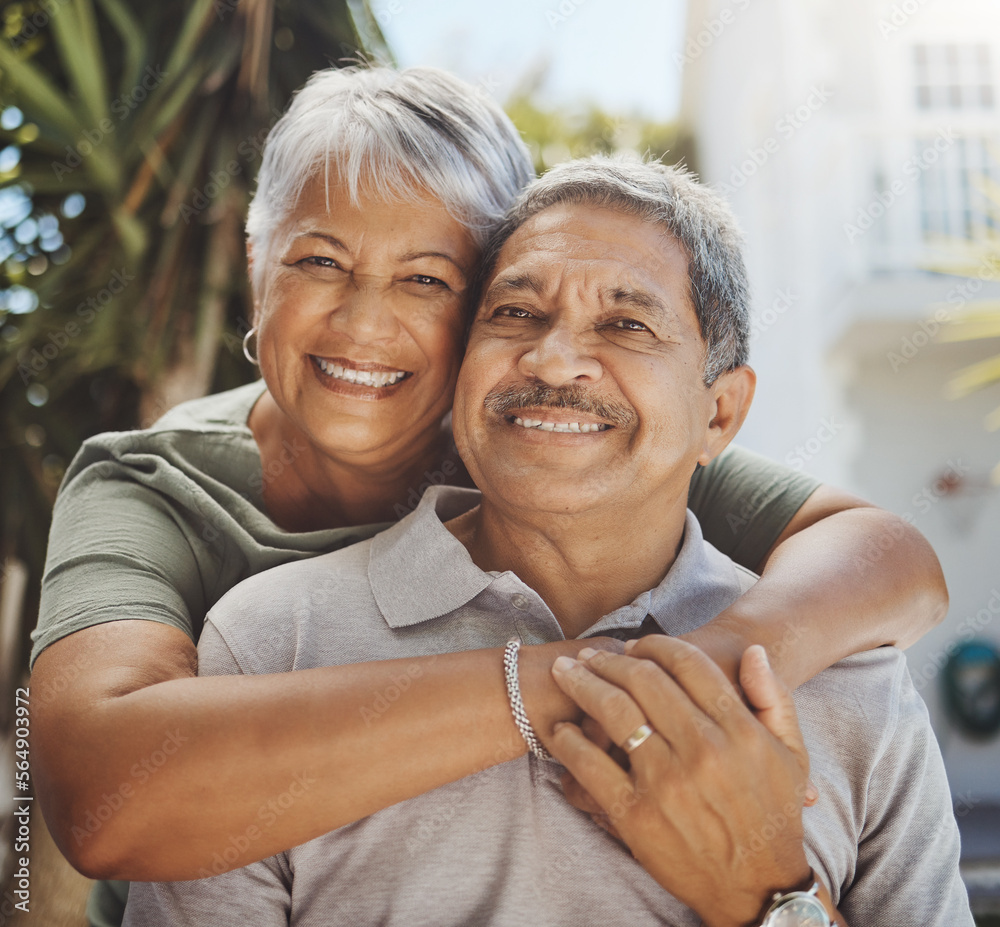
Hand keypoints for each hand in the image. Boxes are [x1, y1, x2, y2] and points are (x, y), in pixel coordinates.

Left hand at [548, 636, 811, 926]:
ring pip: (613, 711)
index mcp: (738, 730)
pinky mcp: (636, 816)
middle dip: (609, 660)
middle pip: (643, 680)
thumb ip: (773, 697)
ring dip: (582, 683)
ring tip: (566, 672)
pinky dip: (569, 741)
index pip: (687, 664)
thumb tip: (753, 651)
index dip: (654, 645)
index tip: (635, 645)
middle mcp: (702, 750)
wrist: (757, 886)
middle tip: (591, 655)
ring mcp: (666, 782)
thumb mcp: (792, 754)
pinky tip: (560, 728)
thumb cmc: (772, 815)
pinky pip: (591, 766)